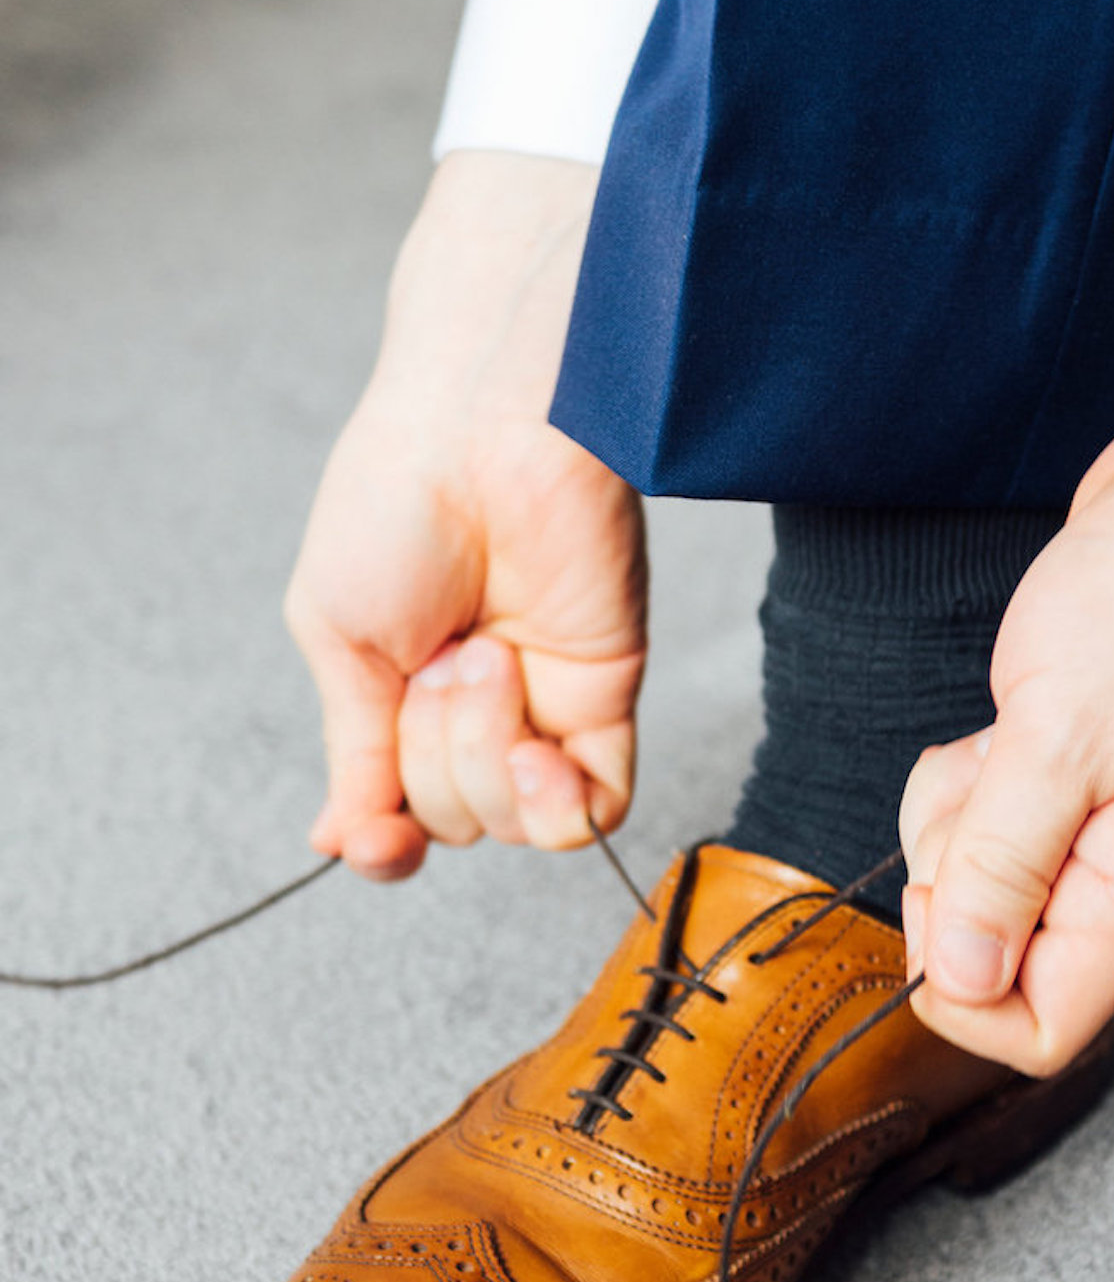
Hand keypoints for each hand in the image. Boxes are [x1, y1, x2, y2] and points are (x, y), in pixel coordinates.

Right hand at [285, 151, 646, 880]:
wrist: (480, 437)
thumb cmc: (392, 509)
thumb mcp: (339, 640)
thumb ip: (355, 752)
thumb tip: (342, 842)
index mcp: (399, 696)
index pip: (400, 816)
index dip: (387, 844)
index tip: (373, 840)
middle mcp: (474, 711)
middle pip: (453, 820)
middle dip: (431, 756)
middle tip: (440, 658)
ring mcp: (544, 705)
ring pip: (515, 823)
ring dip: (484, 760)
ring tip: (485, 659)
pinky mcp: (607, 694)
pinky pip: (594, 809)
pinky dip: (555, 805)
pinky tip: (535, 750)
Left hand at [900, 206, 1113, 1071]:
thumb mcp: (1057, 744)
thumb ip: (1001, 870)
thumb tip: (957, 978)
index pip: (1038, 1031)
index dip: (961, 993)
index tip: (937, 898)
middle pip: (998, 959)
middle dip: (949, 881)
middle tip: (976, 786)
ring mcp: (1102, 824)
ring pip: (984, 881)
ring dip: (955, 817)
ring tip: (999, 735)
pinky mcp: (1076, 772)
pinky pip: (992, 816)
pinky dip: (973, 775)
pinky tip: (1006, 715)